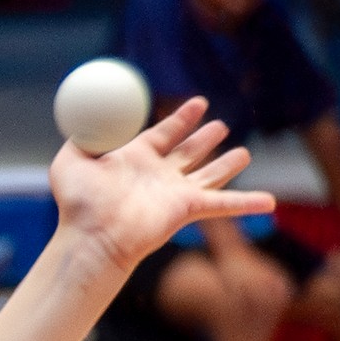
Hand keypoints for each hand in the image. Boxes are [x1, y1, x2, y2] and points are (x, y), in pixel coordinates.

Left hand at [51, 97, 274, 273]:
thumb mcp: (70, 161)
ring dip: (227, 164)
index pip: (164, 134)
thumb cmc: (77, 205)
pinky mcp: (187, 209)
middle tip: (220, 125)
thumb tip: (84, 120)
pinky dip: (248, 203)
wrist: (91, 237)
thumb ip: (79, 138)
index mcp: (135, 159)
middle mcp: (157, 176)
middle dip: (205, 139)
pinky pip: (224, 204)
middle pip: (189, 153)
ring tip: (244, 154)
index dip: (182, 118)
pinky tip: (269, 202)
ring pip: (209, 175)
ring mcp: (174, 194)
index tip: (198, 103)